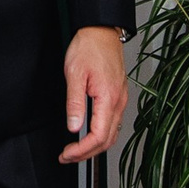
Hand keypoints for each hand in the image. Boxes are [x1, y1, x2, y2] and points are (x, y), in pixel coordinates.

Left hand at [61, 25, 128, 163]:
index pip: (98, 136)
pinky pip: (113, 123)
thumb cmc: (88, 47)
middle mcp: (118, 101)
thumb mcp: (74, 74)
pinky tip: (88, 135)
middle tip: (67, 156)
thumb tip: (74, 127)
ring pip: (111, 133)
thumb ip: (74, 102)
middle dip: (87, 154)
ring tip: (75, 150)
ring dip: (94, 146)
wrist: (101, 31)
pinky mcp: (118, 95)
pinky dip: (101, 135)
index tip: (67, 153)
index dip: (82, 150)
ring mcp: (120, 99)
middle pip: (107, 141)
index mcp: (108, 98)